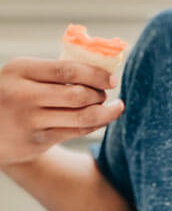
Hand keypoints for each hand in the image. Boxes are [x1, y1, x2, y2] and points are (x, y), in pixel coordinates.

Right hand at [0, 57, 124, 166]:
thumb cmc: (17, 93)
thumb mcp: (24, 75)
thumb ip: (56, 70)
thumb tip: (105, 70)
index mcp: (20, 70)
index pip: (68, 70)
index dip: (96, 74)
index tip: (112, 79)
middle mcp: (22, 95)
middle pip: (77, 95)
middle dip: (100, 94)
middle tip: (106, 94)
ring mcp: (28, 120)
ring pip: (82, 117)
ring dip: (105, 112)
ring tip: (114, 107)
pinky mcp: (35, 141)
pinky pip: (76, 131)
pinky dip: (95, 124)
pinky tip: (101, 119)